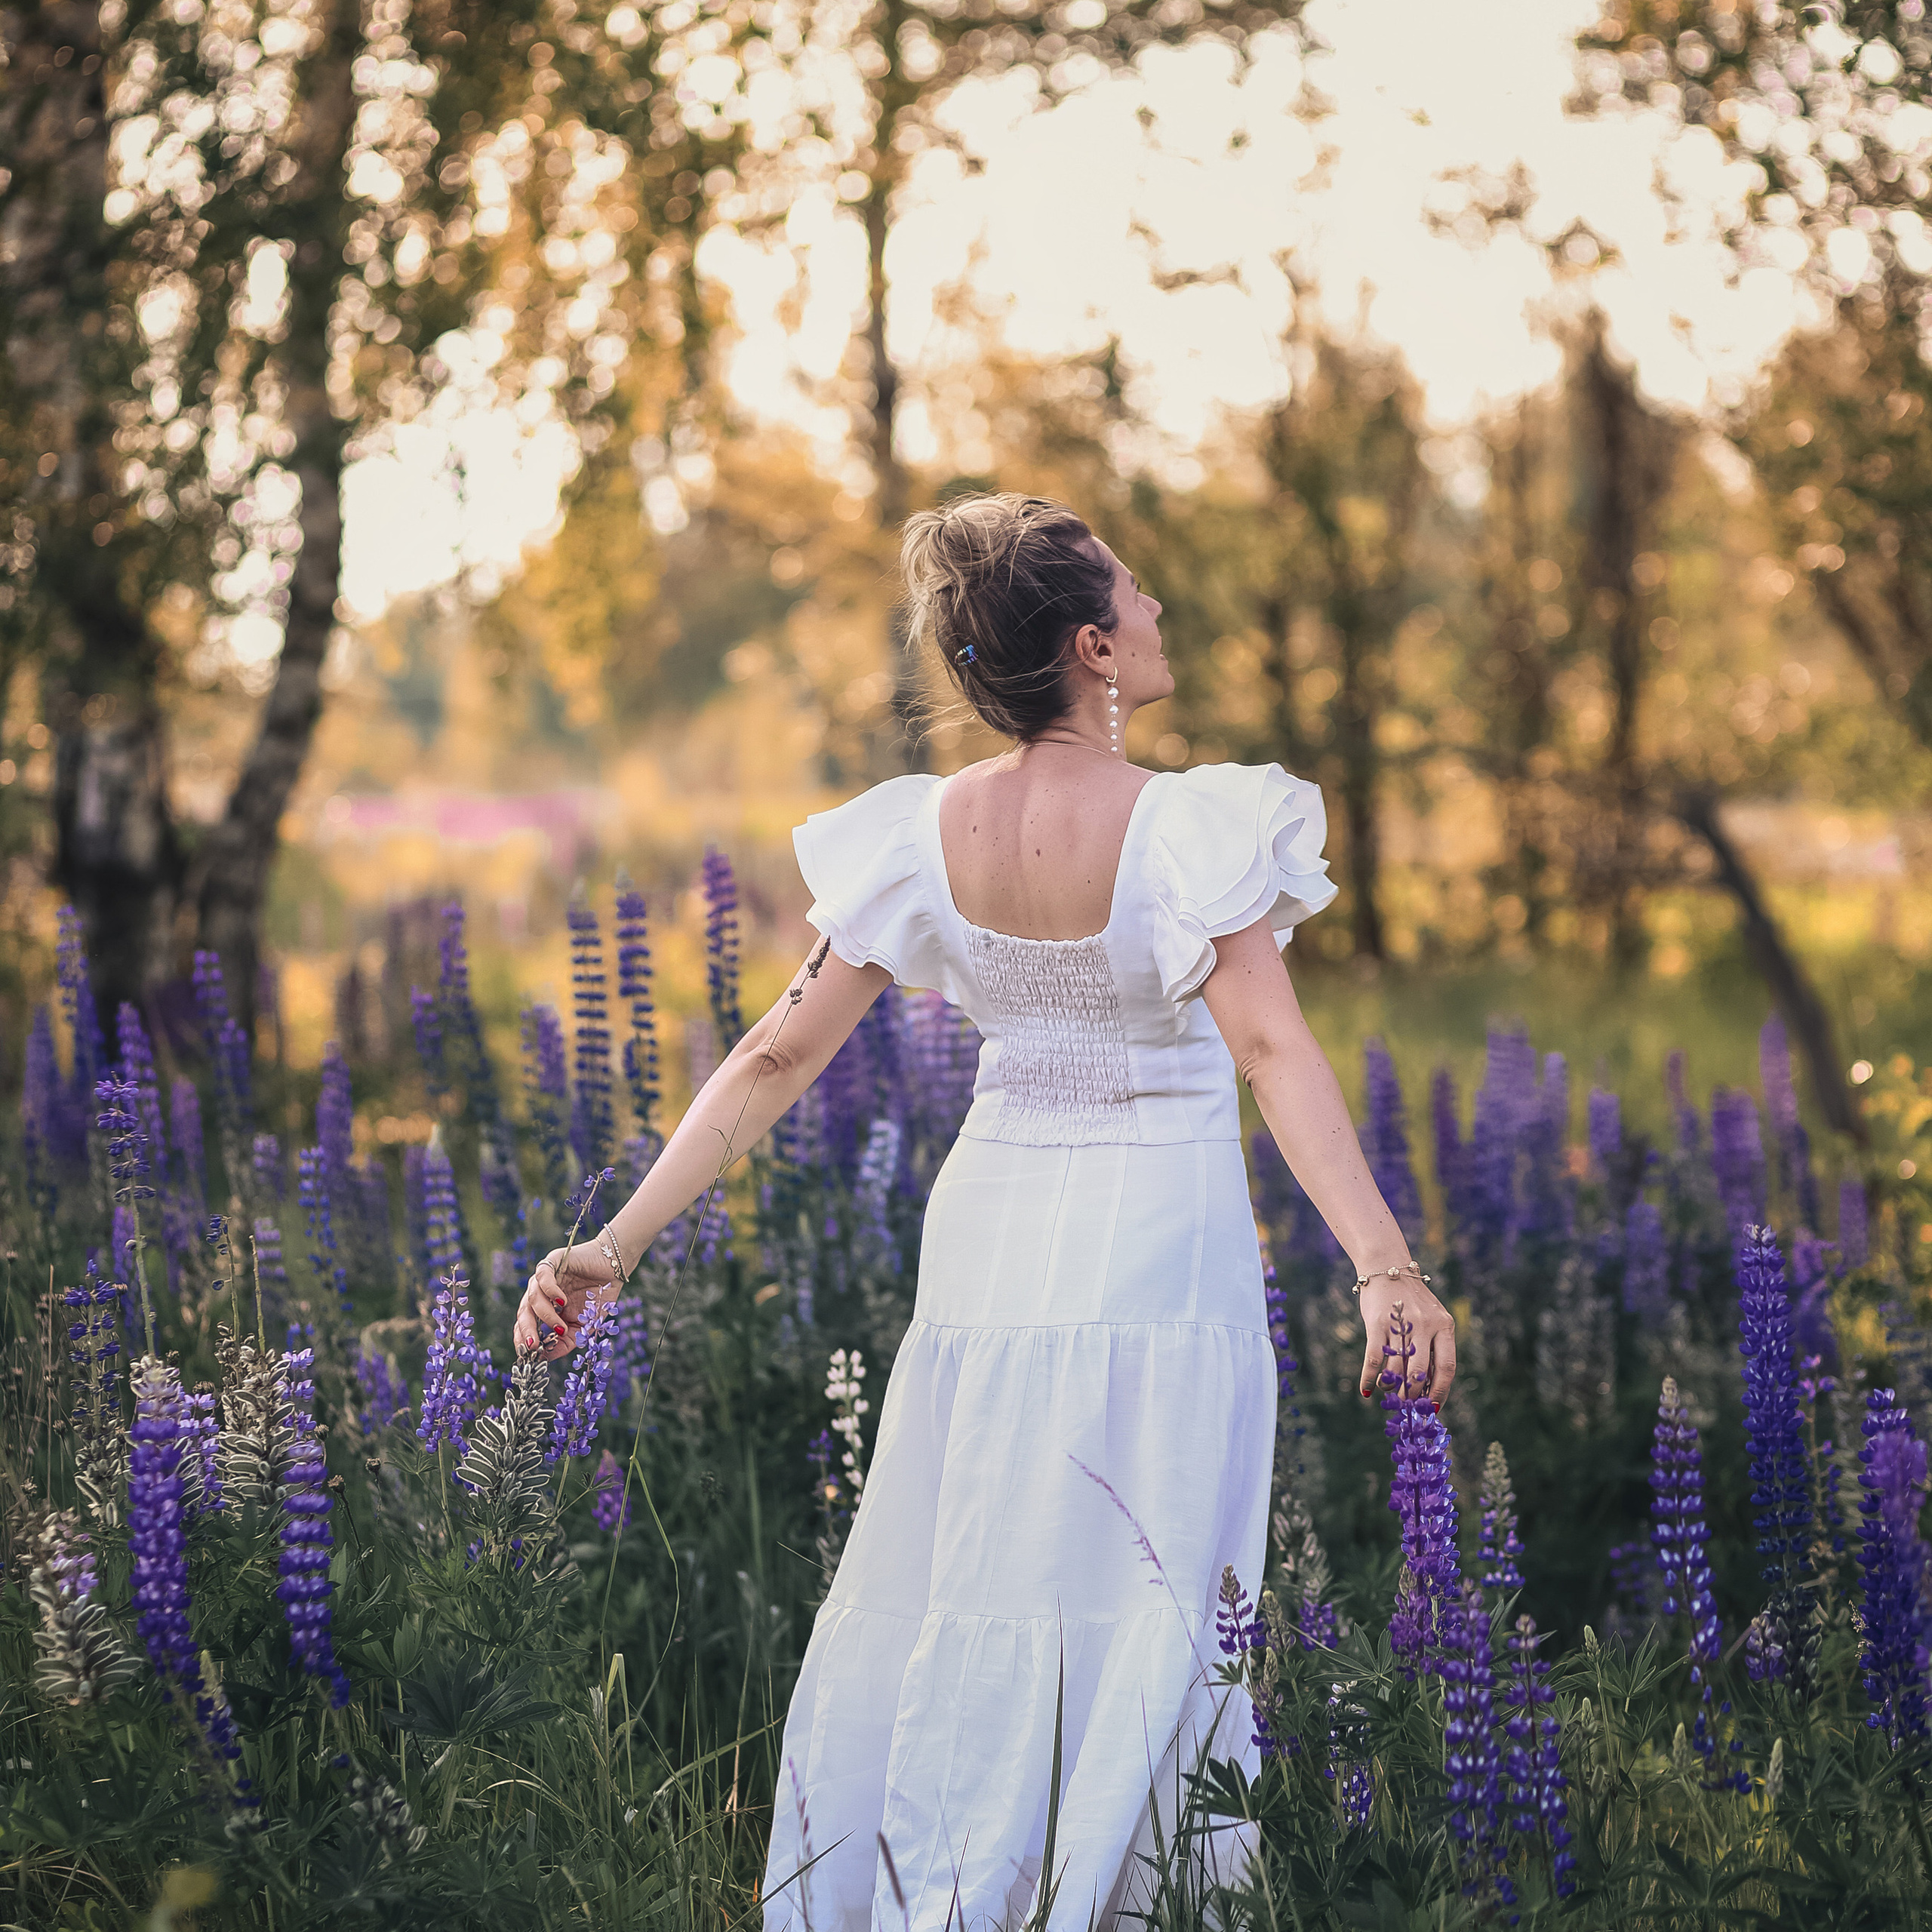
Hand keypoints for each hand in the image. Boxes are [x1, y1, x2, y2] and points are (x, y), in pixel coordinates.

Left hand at [514, 1241, 617, 1360]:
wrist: (615, 1269)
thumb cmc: (599, 1296)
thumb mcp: (583, 1326)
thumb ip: (565, 1342)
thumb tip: (545, 1358)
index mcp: (544, 1307)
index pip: (525, 1324)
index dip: (523, 1339)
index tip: (528, 1356)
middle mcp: (540, 1292)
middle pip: (523, 1312)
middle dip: (526, 1331)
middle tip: (533, 1346)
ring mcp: (545, 1276)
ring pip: (533, 1297)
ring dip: (545, 1316)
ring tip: (560, 1327)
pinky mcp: (553, 1261)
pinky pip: (543, 1276)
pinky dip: (550, 1291)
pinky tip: (562, 1301)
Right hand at [1356, 1274, 1455, 1405]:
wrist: (1387, 1267)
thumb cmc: (1410, 1301)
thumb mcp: (1431, 1318)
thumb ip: (1433, 1347)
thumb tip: (1427, 1386)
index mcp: (1444, 1326)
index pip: (1447, 1367)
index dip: (1440, 1391)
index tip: (1433, 1407)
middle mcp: (1425, 1325)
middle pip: (1421, 1370)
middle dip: (1414, 1393)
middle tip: (1408, 1404)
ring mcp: (1401, 1323)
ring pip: (1397, 1367)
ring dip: (1392, 1387)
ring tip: (1389, 1393)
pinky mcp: (1377, 1323)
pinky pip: (1374, 1358)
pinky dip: (1369, 1377)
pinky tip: (1366, 1389)